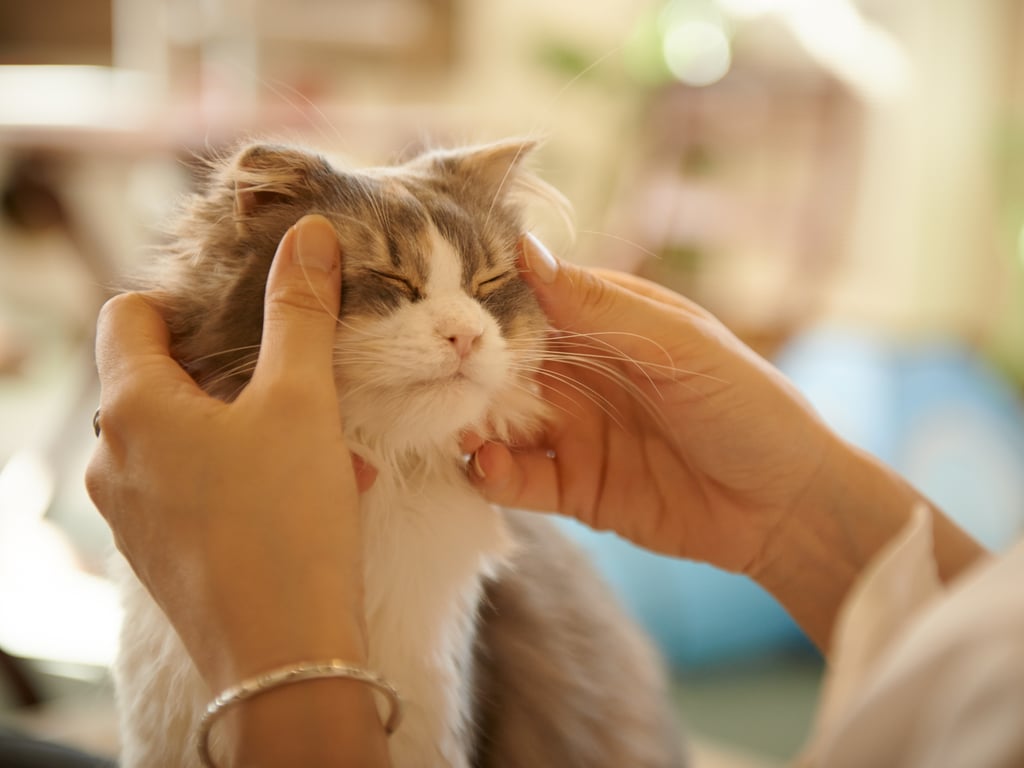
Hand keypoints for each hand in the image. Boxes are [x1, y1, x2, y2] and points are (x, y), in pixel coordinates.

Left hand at [86, 215, 387, 765]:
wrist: (286, 657)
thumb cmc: (287, 519)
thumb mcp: (302, 402)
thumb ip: (300, 311)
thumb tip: (308, 234)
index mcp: (132, 408)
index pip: (129, 314)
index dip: (189, 299)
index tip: (249, 313)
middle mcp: (114, 458)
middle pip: (163, 376)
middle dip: (236, 368)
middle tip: (300, 378)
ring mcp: (132, 511)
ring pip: (189, 435)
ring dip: (253, 425)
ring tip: (325, 444)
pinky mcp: (163, 551)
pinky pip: (199, 487)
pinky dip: (250, 474)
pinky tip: (317, 491)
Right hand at [469, 234, 834, 574]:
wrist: (788, 508)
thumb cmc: (750, 407)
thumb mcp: (680, 346)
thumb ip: (599, 305)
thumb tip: (522, 250)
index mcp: (606, 322)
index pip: (530, 300)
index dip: (486, 301)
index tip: (440, 304)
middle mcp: (580, 373)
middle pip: (502, 364)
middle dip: (467, 368)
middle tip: (431, 371)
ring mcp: (572, 431)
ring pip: (498, 421)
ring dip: (470, 422)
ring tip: (456, 425)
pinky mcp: (572, 487)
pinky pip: (516, 478)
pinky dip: (492, 473)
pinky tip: (487, 465)